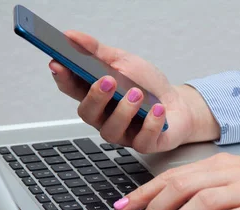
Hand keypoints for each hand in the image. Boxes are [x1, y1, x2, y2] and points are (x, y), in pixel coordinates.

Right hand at [49, 31, 219, 152]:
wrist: (180, 104)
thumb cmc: (149, 85)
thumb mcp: (124, 62)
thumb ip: (97, 51)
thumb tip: (71, 35)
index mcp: (96, 96)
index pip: (71, 89)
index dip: (62, 78)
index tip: (59, 64)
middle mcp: (105, 117)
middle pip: (87, 113)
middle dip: (95, 97)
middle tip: (108, 80)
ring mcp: (123, 133)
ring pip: (112, 130)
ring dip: (124, 110)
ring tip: (137, 94)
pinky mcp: (144, 144)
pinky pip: (142, 140)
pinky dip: (150, 124)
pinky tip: (158, 110)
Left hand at [112, 154, 239, 209]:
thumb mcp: (236, 177)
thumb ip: (207, 186)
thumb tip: (173, 203)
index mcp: (219, 165)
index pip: (173, 176)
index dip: (145, 192)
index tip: (124, 206)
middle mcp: (229, 174)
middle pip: (181, 186)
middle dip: (154, 207)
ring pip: (202, 202)